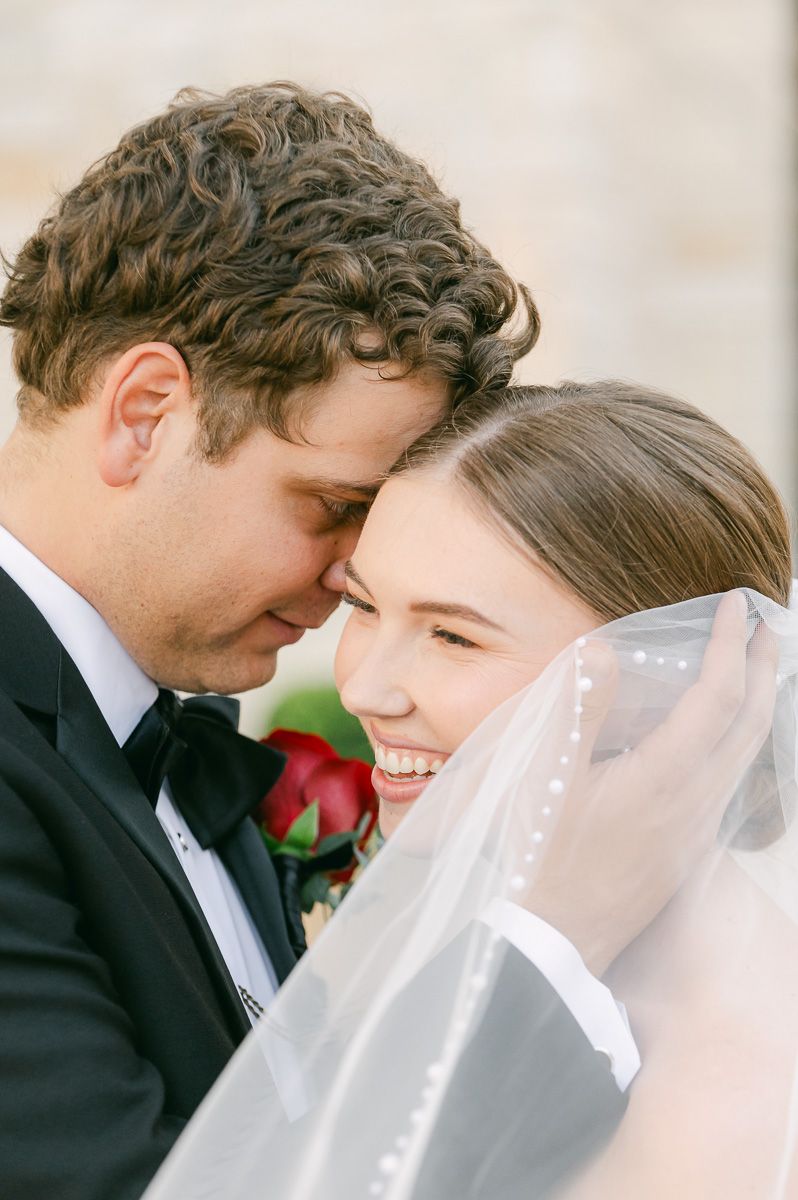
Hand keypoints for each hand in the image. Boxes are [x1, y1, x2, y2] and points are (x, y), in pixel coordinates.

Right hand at [526, 592, 776, 975]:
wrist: (554, 939)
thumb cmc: (544, 858)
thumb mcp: (547, 779)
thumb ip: (578, 711)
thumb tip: (603, 650)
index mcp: (665, 777)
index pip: (717, 698)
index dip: (730, 647)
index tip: (737, 607)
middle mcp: (695, 802)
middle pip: (751, 725)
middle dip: (764, 669)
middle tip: (767, 627)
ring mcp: (697, 829)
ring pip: (747, 756)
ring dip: (758, 705)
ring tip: (757, 672)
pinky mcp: (687, 848)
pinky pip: (731, 780)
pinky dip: (740, 740)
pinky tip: (721, 738)